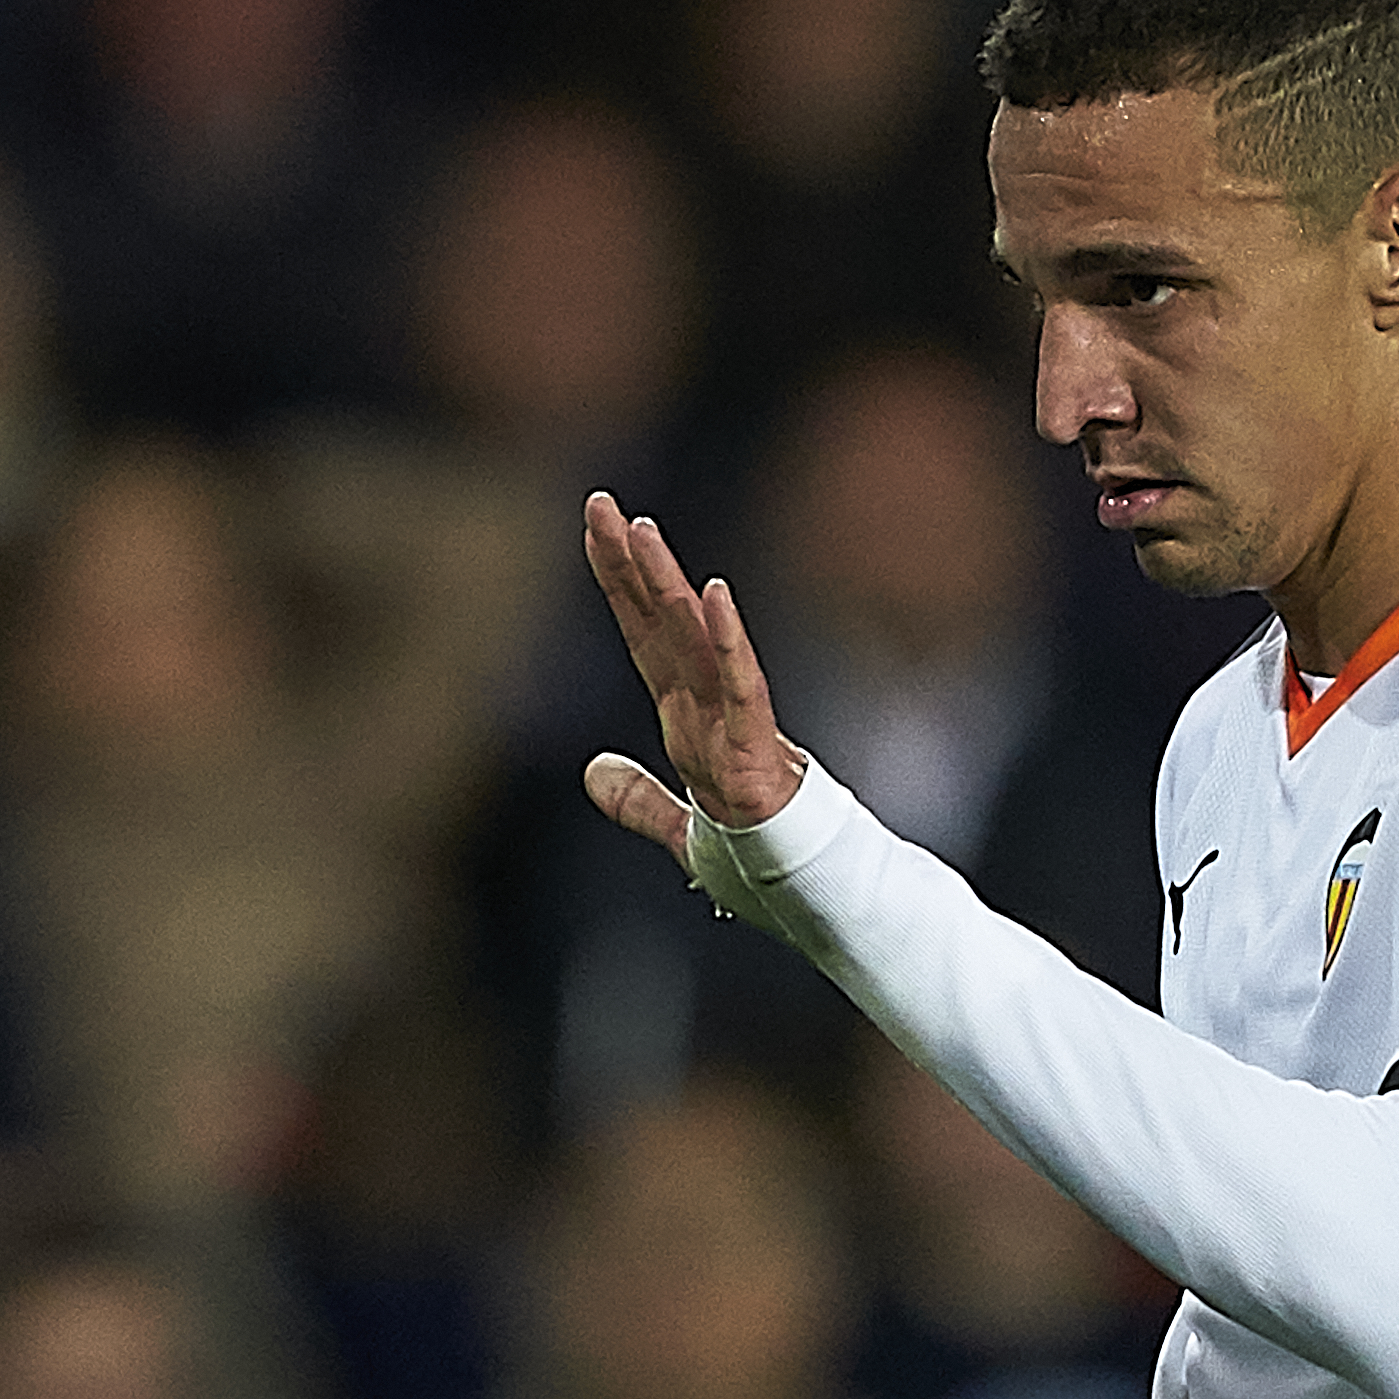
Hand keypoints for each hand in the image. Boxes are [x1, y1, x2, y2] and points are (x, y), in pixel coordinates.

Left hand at [581, 491, 804, 850]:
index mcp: (685, 720)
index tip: (595, 531)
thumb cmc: (755, 858)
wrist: (807, 895)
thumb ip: (636, 800)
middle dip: (629, 563)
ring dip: (666, 584)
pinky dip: (729, 642)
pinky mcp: (756, 749)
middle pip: (659, 625)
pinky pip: (742, 687)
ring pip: (694, 643)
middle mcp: (704, 710)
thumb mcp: (678, 830)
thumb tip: (591, 773)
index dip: (616, 585)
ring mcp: (730, 724)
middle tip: (599, 502)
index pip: (642, 638)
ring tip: (642, 529)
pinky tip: (716, 594)